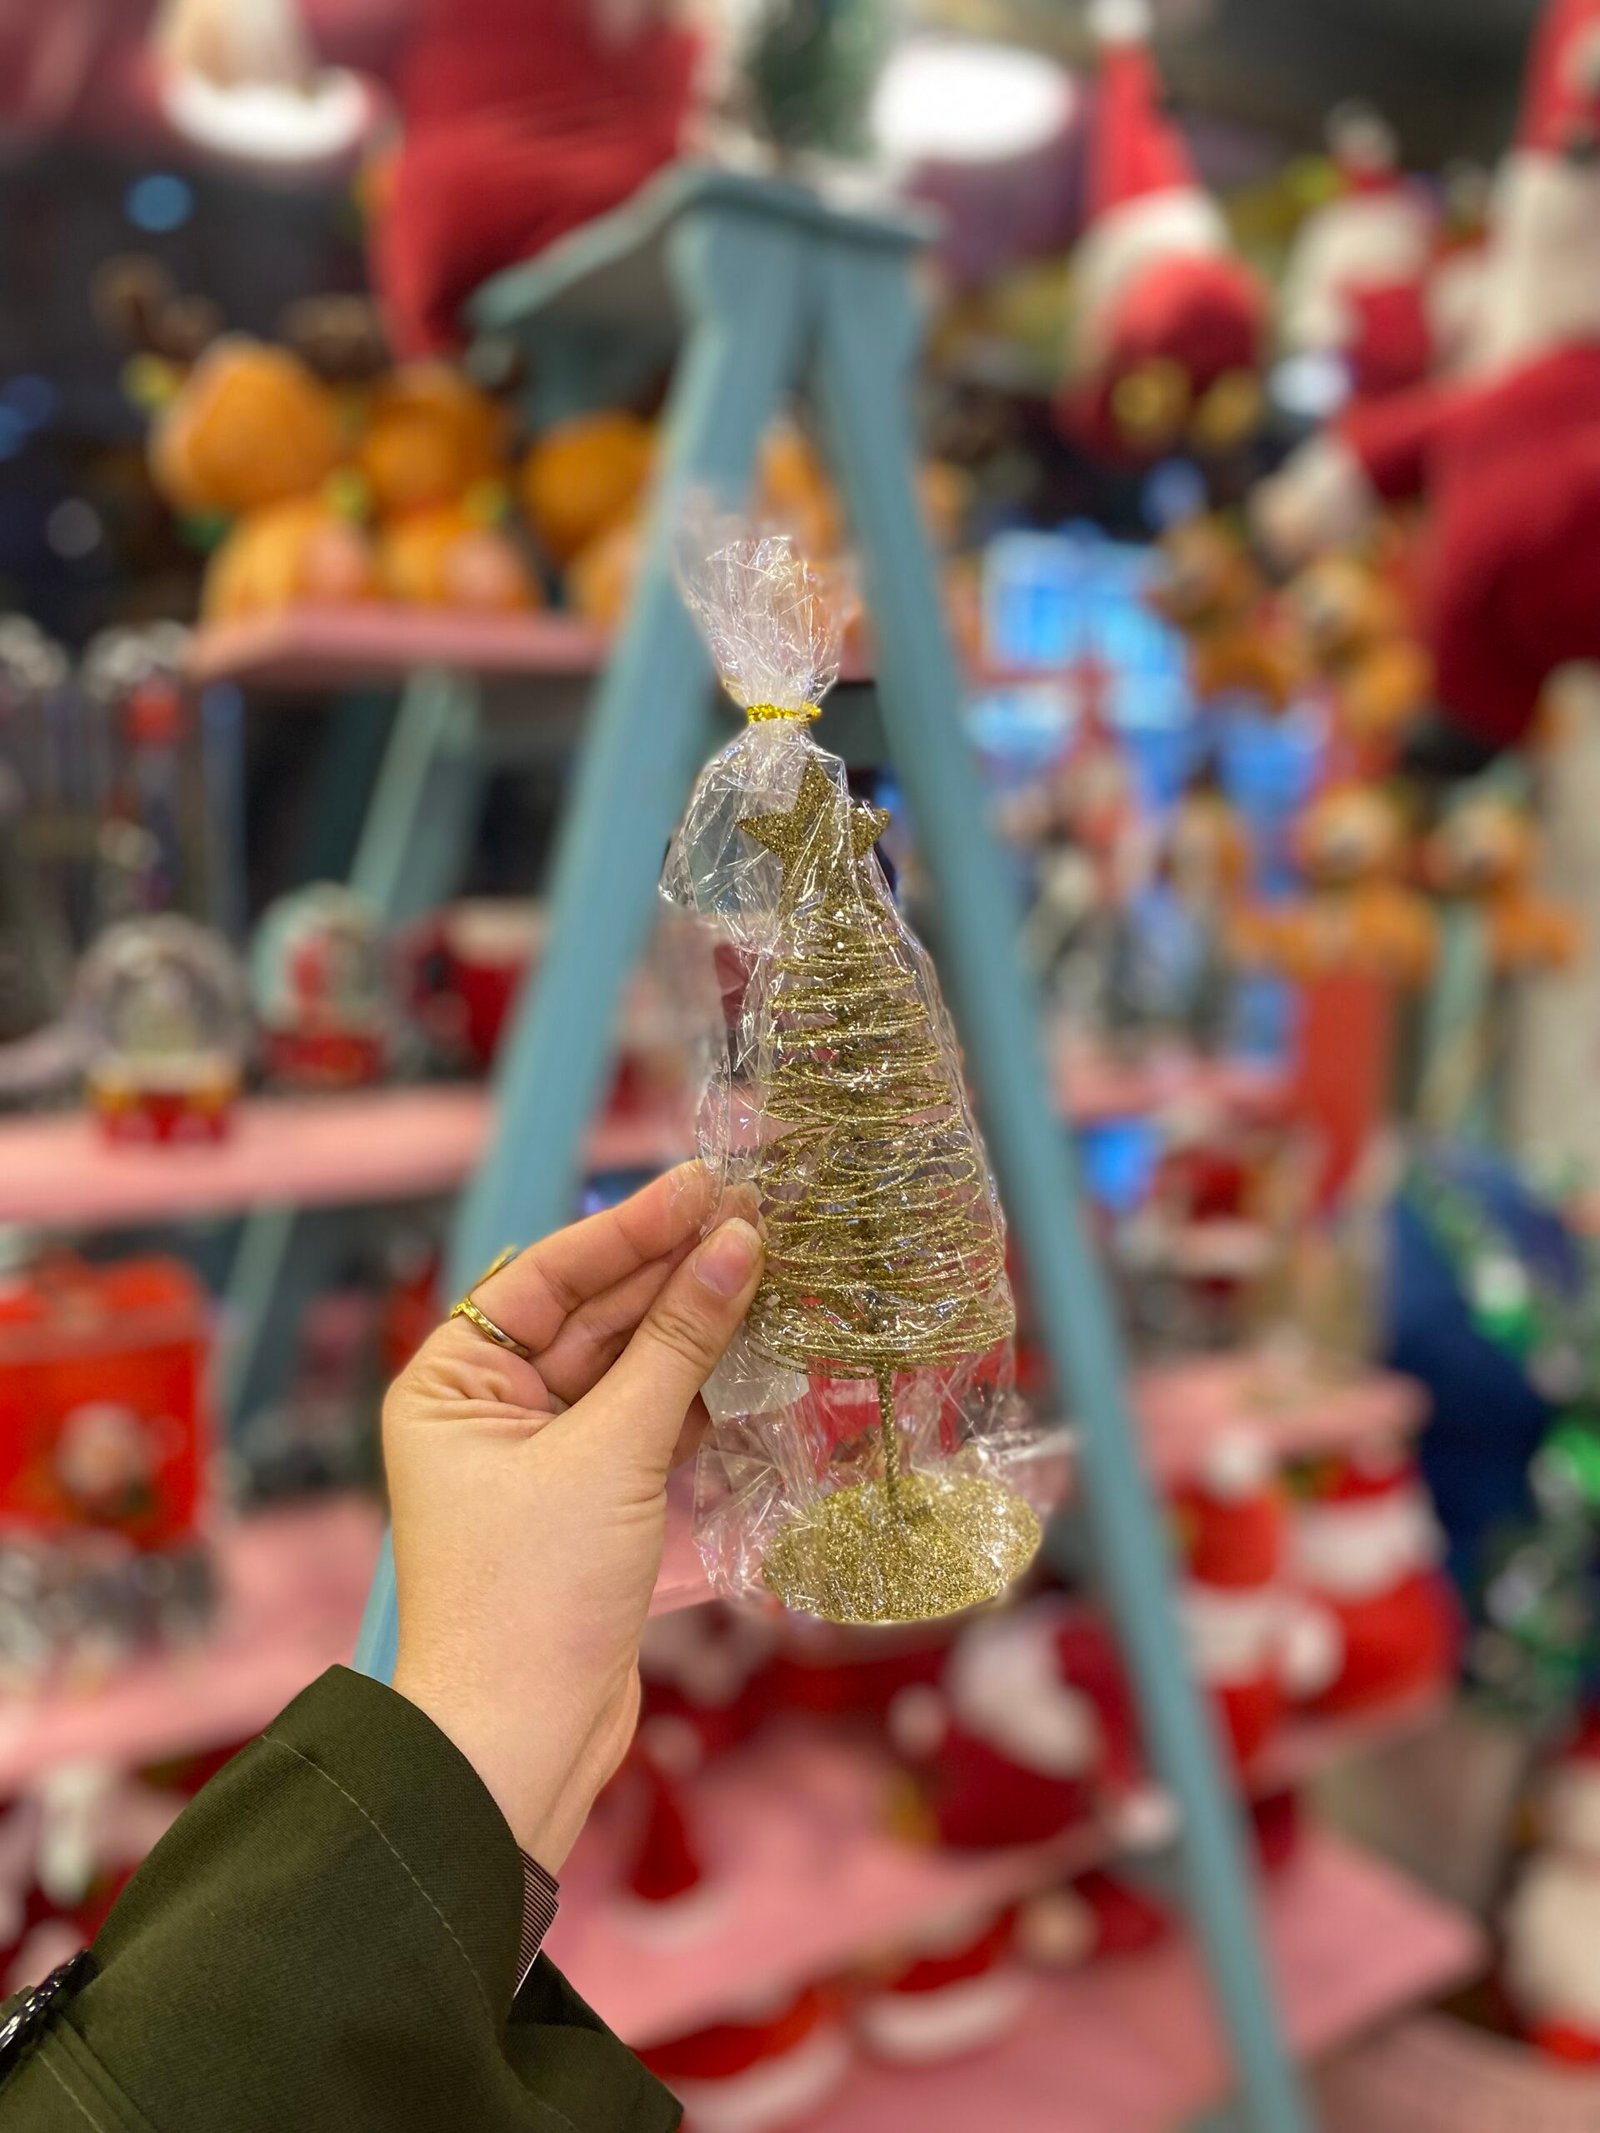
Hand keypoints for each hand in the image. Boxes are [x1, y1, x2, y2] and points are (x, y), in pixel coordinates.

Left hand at [386, 1164, 763, 1870]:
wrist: (521, 1744)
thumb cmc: (533, 1594)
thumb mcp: (613, 1451)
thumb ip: (680, 1345)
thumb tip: (737, 1246)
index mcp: (450, 1384)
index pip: (546, 1276)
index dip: (629, 1228)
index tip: (704, 1184)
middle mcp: (486, 1412)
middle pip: (590, 1316)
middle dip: (671, 1273)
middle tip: (755, 1216)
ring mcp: (539, 1459)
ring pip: (626, 1369)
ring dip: (694, 1330)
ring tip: (769, 1272)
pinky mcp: (587, 1504)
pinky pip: (645, 1422)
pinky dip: (695, 1394)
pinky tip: (752, 1355)